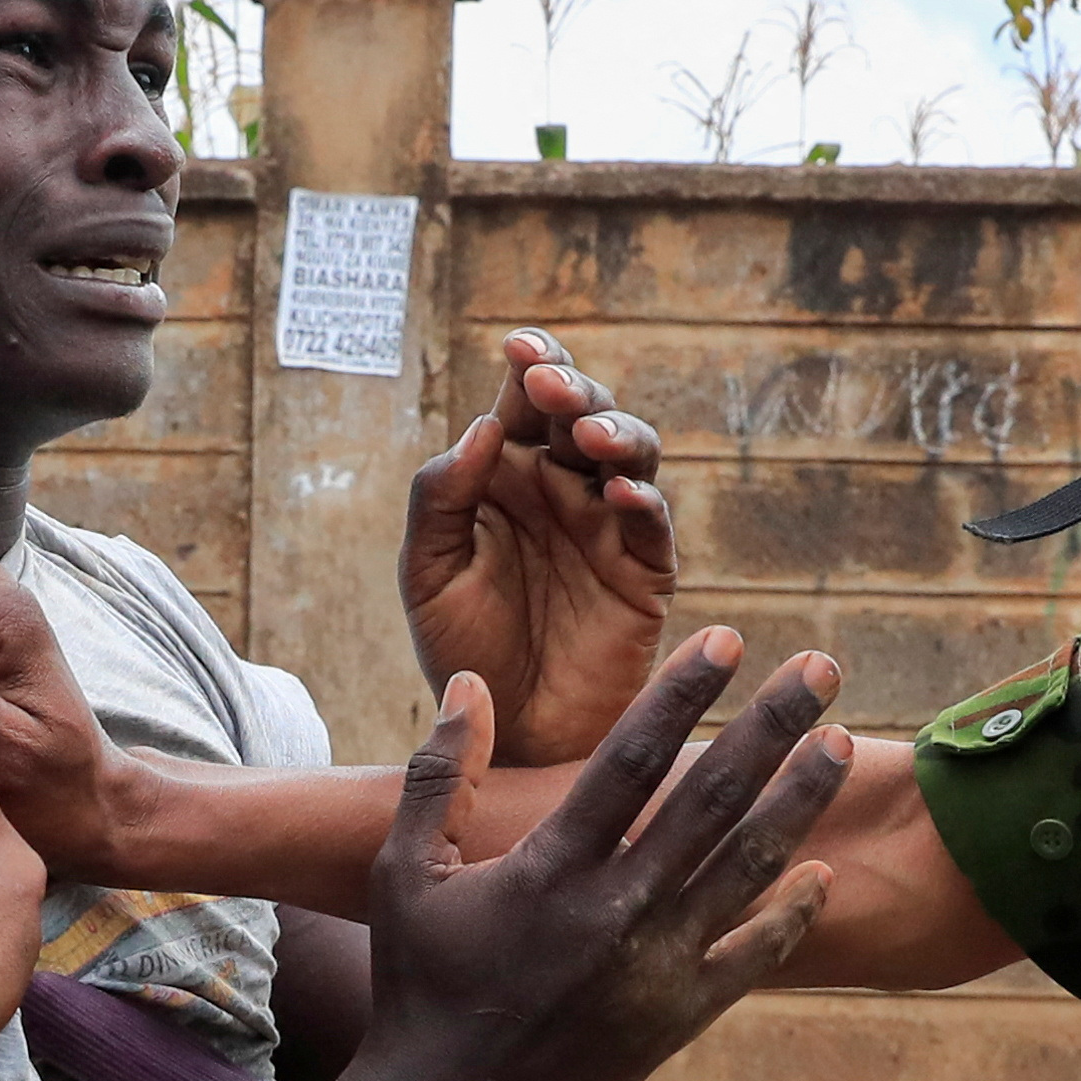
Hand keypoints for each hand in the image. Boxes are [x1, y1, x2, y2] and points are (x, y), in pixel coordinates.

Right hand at [348, 630, 845, 1080]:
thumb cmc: (418, 984)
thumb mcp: (404, 873)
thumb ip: (440, 776)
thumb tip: (468, 684)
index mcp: (548, 869)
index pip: (631, 759)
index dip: (683, 694)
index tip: (729, 640)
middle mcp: (612, 913)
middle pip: (711, 799)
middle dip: (772, 727)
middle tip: (822, 668)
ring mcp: (653, 969)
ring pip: (745, 868)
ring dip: (798, 802)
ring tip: (842, 746)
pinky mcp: (676, 1020)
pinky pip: (750, 957)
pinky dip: (790, 915)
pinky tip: (821, 871)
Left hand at [402, 331, 677, 763]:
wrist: (504, 735)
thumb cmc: (462, 651)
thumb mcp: (427, 575)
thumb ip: (441, 498)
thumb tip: (483, 426)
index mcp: (505, 475)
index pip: (523, 400)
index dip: (530, 362)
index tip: (516, 345)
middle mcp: (561, 488)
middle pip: (582, 411)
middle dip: (572, 388)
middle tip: (549, 384)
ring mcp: (607, 526)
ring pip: (631, 453)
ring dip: (616, 432)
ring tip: (589, 434)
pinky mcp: (644, 572)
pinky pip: (653, 525)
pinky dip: (643, 501)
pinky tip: (621, 493)